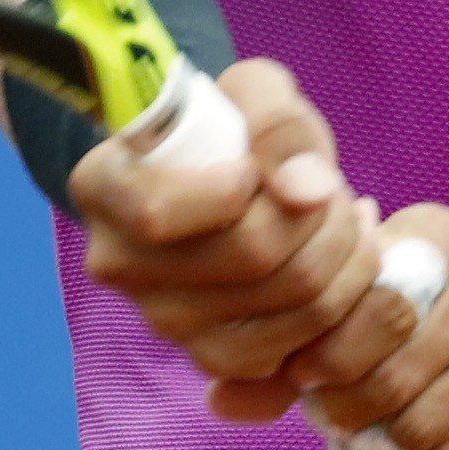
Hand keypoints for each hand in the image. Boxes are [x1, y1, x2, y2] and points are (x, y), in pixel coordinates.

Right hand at [70, 60, 389, 383]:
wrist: (224, 172)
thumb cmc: (230, 124)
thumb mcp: (251, 90)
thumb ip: (278, 124)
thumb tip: (307, 191)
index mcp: (103, 189)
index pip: (158, 212)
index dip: (231, 189)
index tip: (253, 166)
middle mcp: (120, 265)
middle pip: (250, 259)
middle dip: (322, 217)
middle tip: (335, 188)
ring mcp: (164, 322)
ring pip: (290, 309)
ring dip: (344, 259)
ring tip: (345, 217)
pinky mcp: (212, 359)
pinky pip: (297, 352)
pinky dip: (342, 305)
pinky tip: (343, 263)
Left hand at [261, 204, 448, 449]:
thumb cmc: (445, 291)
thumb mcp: (388, 273)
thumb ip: (307, 328)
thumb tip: (218, 399)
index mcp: (441, 237)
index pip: (367, 306)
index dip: (323, 353)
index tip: (303, 374)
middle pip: (393, 376)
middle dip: (342, 409)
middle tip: (323, 417)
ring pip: (422, 423)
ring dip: (373, 446)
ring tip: (352, 443)